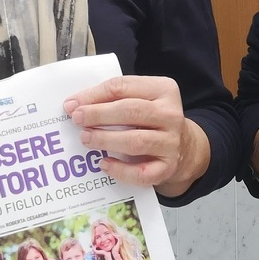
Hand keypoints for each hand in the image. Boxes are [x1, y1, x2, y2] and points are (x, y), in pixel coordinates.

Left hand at [64, 75, 208, 196]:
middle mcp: (171, 115)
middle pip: (131, 111)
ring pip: (136, 141)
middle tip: (77, 119)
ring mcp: (171, 143)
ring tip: (86, 139)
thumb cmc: (153, 120)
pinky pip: (141, 172)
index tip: (73, 104)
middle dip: (99, 114)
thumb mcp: (141, 100)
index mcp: (163, 90)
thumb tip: (76, 104)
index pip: (123, 86)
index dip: (95, 95)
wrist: (185, 148)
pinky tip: (104, 164)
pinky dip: (120, 170)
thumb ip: (113, 98)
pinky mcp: (168, 167)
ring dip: (106, 140)